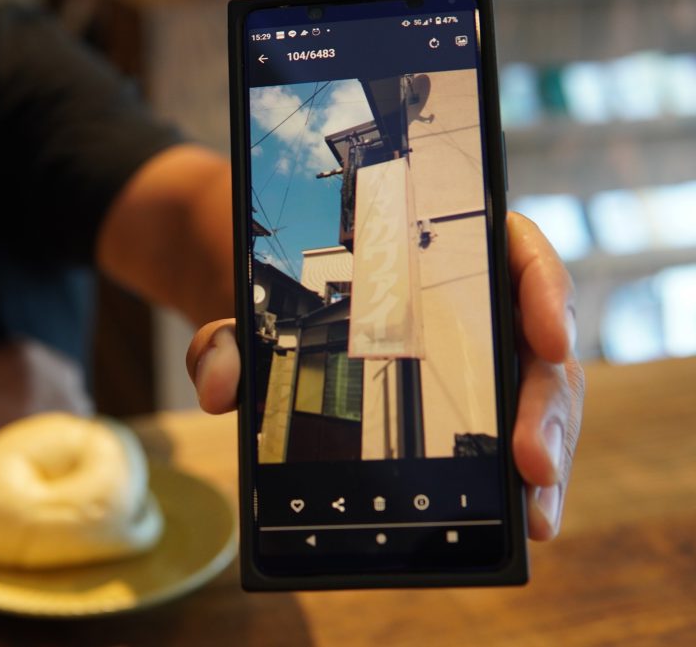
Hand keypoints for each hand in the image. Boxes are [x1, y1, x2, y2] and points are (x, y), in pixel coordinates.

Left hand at [186, 211, 583, 540]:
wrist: (264, 311)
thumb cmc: (273, 293)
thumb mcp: (243, 307)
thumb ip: (226, 336)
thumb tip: (219, 385)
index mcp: (442, 251)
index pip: (517, 254)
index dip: (546, 293)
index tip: (548, 339)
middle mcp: (476, 302)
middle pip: (538, 344)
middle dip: (546, 406)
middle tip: (533, 463)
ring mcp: (480, 355)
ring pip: (536, 397)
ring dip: (546, 451)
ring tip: (534, 511)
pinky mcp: (472, 402)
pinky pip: (509, 432)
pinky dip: (523, 475)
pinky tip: (524, 516)